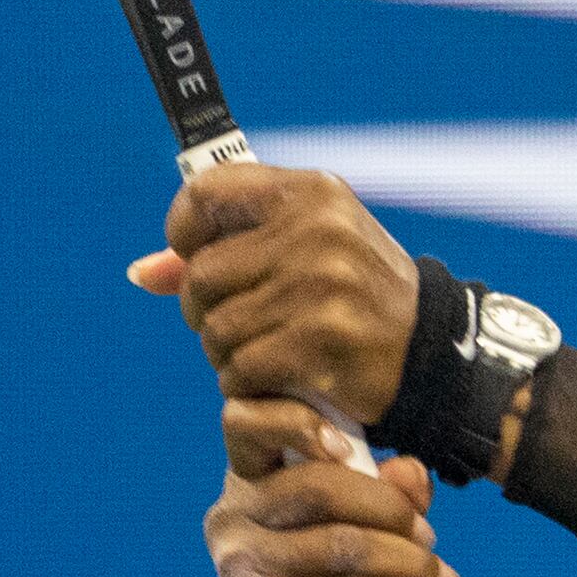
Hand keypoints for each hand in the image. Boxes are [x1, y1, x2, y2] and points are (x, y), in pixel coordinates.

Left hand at [135, 163, 418, 426]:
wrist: (432, 357)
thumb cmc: (356, 297)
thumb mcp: (307, 249)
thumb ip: (228, 248)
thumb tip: (144, 272)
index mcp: (312, 193)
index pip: (207, 193)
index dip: (182, 230)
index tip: (192, 256)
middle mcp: (317, 231)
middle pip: (202, 273)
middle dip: (203, 308)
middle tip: (234, 323)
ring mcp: (320, 287)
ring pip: (216, 328)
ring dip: (224, 352)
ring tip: (259, 352)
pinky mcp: (320, 343)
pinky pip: (240, 369)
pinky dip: (246, 383)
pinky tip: (273, 380)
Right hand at [209, 398, 470, 576]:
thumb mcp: (370, 536)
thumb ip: (387, 493)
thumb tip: (410, 471)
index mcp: (250, 481)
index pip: (249, 422)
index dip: (298, 419)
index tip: (351, 445)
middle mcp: (232, 517)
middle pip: (320, 485)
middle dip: (394, 512)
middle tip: (432, 543)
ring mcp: (240, 566)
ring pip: (345, 544)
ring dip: (412, 566)